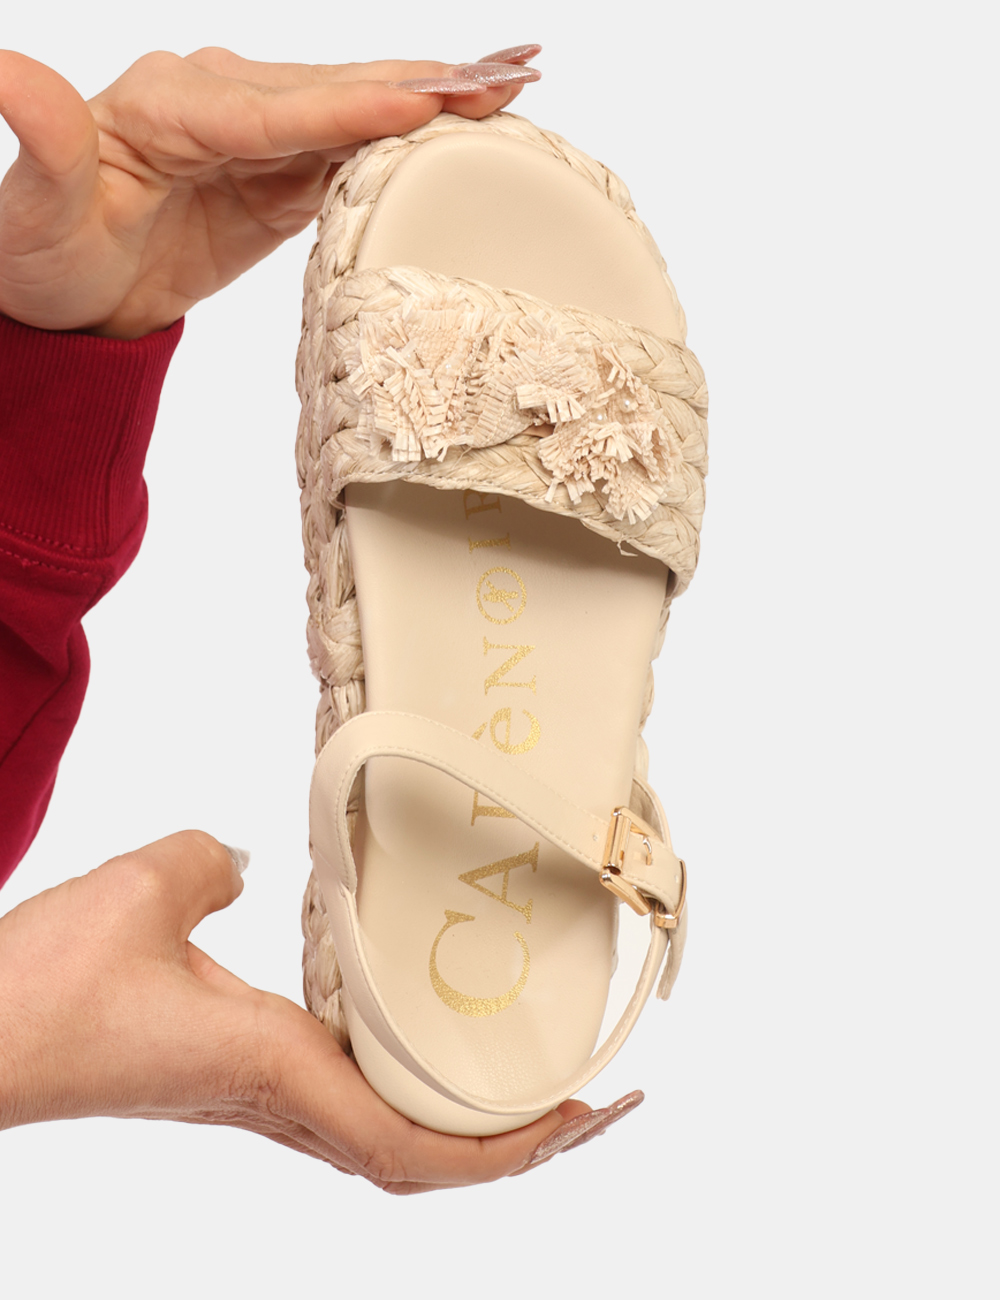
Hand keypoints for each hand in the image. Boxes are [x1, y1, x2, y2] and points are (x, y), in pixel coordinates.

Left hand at [0, 45, 540, 337]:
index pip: (272, 108)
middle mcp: (218, 101)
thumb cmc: (42, 257)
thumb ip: (40, 143)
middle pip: (333, 89)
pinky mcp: (278, 170)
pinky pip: (351, 148)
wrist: (68, 297)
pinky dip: (410, 135)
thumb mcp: (32, 212)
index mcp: (168, 103)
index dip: (348, 107)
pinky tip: (462, 124)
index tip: (421, 101)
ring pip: (356, 108)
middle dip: (423, 80)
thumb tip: (5, 68)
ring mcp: (255, 133)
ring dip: (435, 96)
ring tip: (512, 83)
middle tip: (508, 71)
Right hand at [0, 829, 589, 1192]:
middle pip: (425, 1159)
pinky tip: (419, 1047)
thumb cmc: (40, 993)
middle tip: (594, 1098)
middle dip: (519, 1143)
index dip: (510, 1146)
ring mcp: (257, 1096)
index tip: (583, 1113)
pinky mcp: (233, 1075)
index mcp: (277, 1071)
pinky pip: (350, 1102)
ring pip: (390, 1137)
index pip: (415, 1147)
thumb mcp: (141, 896)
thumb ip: (212, 863)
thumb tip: (253, 861)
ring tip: (533, 1083)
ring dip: (470, 1124)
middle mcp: (279, 1099)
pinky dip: (410, 1092)